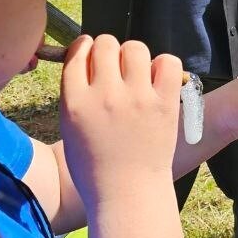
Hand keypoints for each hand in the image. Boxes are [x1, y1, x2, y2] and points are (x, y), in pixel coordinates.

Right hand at [59, 35, 181, 205]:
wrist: (128, 193)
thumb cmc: (95, 167)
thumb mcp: (69, 130)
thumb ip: (74, 95)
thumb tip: (85, 62)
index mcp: (75, 103)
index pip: (78, 53)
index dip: (84, 48)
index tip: (90, 52)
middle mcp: (105, 96)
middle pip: (106, 44)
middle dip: (108, 50)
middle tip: (114, 66)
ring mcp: (137, 98)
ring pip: (136, 48)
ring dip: (134, 56)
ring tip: (136, 73)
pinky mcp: (165, 103)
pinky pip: (167, 62)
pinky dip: (163, 66)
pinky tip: (156, 81)